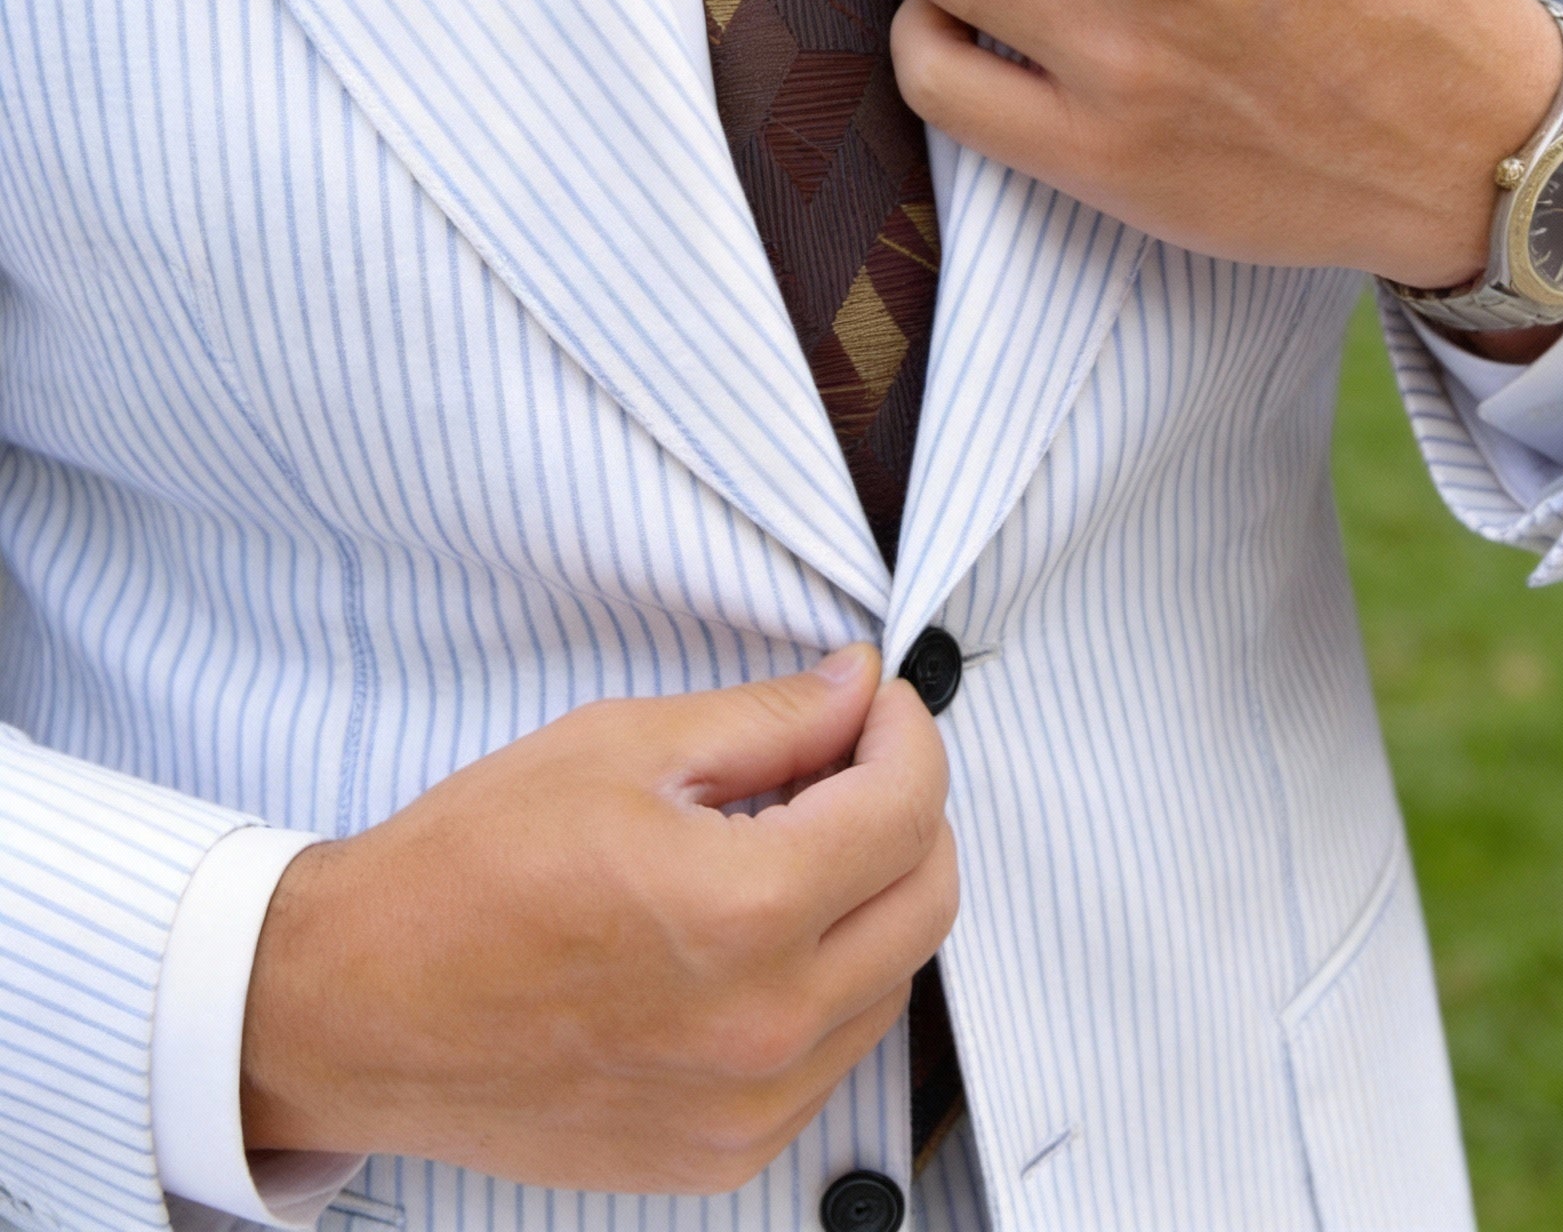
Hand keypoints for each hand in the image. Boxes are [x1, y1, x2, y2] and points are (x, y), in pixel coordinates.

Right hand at [241, 647, 955, 1194]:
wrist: (354, 1008)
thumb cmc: (466, 870)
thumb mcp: (621, 747)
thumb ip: (768, 718)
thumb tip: (856, 689)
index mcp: (742, 912)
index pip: (908, 809)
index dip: (907, 734)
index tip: (876, 704)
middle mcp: (763, 1027)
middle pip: (929, 899)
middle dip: (911, 809)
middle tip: (851, 759)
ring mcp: (747, 1108)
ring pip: (893, 979)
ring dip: (876, 896)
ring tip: (796, 840)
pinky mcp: (721, 1153)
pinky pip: (835, 1054)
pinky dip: (831, 978)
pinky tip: (762, 930)